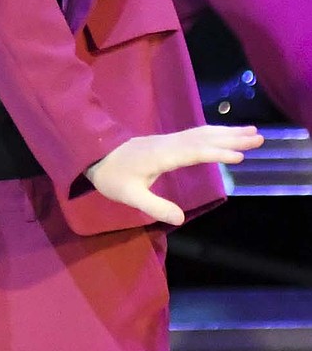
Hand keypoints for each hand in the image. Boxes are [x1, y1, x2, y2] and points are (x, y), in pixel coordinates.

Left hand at [86, 124, 263, 225]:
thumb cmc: (111, 176)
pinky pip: (194, 135)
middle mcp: (166, 144)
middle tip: (259, 136)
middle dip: (231, 136)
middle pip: (202, 138)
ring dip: (226, 132)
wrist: (91, 154)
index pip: (192, 152)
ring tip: (251, 131)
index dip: (215, 153)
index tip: (239, 155)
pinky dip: (213, 133)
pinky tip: (225, 135)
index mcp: (159, 155)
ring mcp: (166, 140)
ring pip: (200, 133)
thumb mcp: (129, 196)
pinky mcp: (166, 142)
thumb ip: (154, 206)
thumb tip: (181, 218)